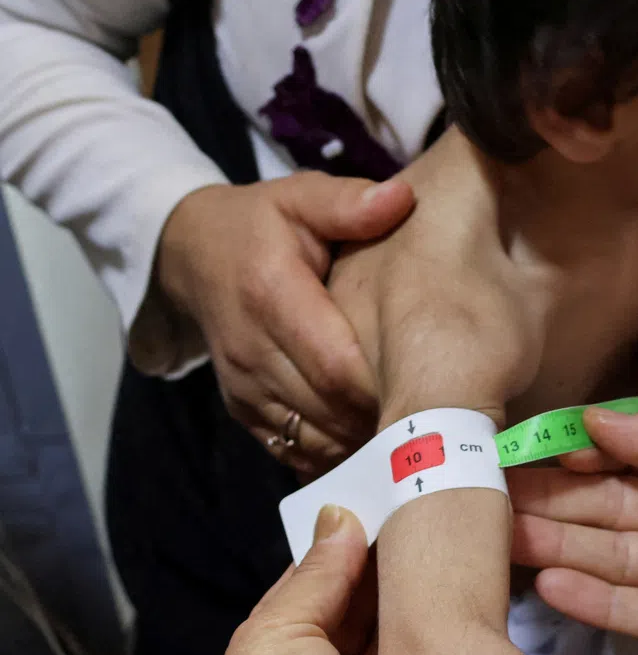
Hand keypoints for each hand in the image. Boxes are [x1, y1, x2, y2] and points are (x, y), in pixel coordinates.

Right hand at [152, 174, 413, 474]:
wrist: (190, 257)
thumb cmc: (261, 225)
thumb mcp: (298, 197)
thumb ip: (347, 203)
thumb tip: (401, 199)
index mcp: (271, 293)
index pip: (335, 362)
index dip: (382, 385)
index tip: (429, 387)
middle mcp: (251, 348)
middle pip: (328, 407)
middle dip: (380, 419)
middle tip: (430, 420)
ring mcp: (242, 386)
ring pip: (311, 438)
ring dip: (360, 445)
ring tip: (405, 437)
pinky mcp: (242, 410)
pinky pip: (291, 450)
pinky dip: (332, 456)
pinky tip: (367, 449)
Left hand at [198, 505, 420, 654]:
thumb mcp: (269, 637)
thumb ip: (309, 578)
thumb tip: (338, 519)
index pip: (282, 621)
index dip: (312, 573)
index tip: (346, 527)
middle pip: (333, 626)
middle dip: (353, 579)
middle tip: (385, 520)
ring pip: (377, 638)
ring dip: (391, 595)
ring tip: (414, 534)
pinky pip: (417, 654)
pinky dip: (425, 619)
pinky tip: (438, 576)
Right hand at [511, 393, 637, 647]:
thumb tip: (594, 421)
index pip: (619, 465)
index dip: (569, 460)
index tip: (516, 453)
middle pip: (607, 515)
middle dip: (550, 508)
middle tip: (487, 503)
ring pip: (618, 562)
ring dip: (561, 552)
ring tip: (503, 541)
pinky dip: (603, 603)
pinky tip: (554, 586)